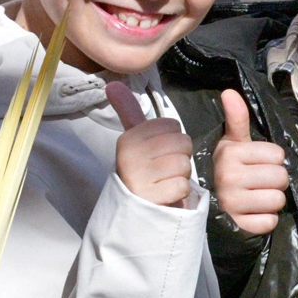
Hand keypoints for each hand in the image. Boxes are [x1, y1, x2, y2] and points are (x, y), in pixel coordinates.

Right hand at [108, 81, 192, 206]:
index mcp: (129, 138)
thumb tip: (113, 84)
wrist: (134, 213)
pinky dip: (179, 193)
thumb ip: (129, 112)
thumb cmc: (142, 172)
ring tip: (164, 182)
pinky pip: (183, 186)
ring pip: (184, 164)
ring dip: (180, 176)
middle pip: (182, 143)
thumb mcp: (136, 142)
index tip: (158, 152)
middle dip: (180, 157)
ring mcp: (139, 177)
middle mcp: (130, 155)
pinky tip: (165, 195)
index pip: (172, 125)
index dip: (173, 139)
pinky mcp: (151, 197)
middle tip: (164, 170)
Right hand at [213, 89, 288, 234]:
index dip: (272, 160)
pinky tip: (252, 213)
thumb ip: (237, 118)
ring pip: (278, 200)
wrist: (205, 200)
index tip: (257, 163)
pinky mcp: (238, 225)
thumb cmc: (226, 167)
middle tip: (258, 182)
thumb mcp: (231, 142)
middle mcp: (230, 177)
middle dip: (274, 181)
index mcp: (231, 153)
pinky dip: (265, 220)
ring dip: (271, 201)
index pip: (278, 155)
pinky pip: (269, 222)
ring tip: (255, 197)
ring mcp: (232, 203)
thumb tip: (229, 92)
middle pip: (281, 178)